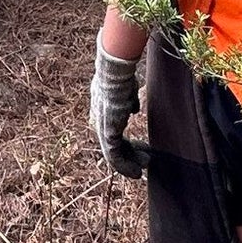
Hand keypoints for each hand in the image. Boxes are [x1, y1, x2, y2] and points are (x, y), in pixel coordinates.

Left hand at [89, 29, 150, 177]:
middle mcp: (98, 118)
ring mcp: (101, 125)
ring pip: (112, 153)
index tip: (141, 147)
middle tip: (142, 163)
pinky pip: (113, 155)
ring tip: (140, 171)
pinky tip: (136, 171)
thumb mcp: (128, 90)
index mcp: (102, 108)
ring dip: (127, 164)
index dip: (126, 142)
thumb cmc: (122, 75)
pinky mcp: (106, 131)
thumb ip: (130, 102)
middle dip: (128, 155)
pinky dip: (124, 165)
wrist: (115, 70)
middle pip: (112, 143)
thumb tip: (134, 110)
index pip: (112, 130)